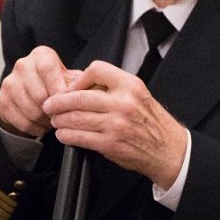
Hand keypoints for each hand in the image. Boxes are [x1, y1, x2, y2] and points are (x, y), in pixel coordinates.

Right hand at [0, 45, 74, 137]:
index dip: (58, 88)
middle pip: (40, 94)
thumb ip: (78, 83)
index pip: (48, 69)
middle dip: (54, 110)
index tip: (68, 102)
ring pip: (31, 110)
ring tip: (54, 121)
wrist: (31, 93)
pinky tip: (42, 126)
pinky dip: (35, 128)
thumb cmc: (57, 84)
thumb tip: (87, 92)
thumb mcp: (69, 78)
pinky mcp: (1, 101)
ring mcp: (9, 83)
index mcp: (41, 55)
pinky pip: (22, 121)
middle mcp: (22, 65)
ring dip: (46, 121)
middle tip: (63, 116)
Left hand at [41, 60, 186, 187]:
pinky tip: (64, 134)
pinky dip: (66, 135)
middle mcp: (123, 102)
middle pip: (79, 96)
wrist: (168, 149)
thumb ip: (115, 88)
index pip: (96, 70)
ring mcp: (116, 124)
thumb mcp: (139, 95)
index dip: (78, 78)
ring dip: (60, 119)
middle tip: (50, 104)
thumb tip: (84, 85)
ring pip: (75, 117)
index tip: (71, 87)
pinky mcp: (110, 144)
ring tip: (56, 120)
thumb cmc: (152, 122)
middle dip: (58, 101)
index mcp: (131, 85)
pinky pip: (79, 137)